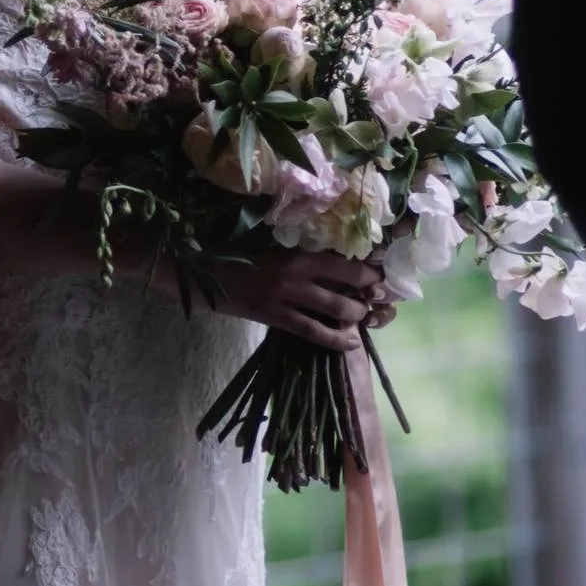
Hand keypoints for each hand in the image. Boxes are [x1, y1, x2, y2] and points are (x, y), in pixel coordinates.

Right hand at [204, 240, 392, 351]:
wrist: (204, 272)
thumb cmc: (239, 252)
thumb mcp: (273, 243)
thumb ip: (302, 249)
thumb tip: (338, 255)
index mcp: (297, 252)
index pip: (344, 263)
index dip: (368, 272)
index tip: (380, 276)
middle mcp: (295, 274)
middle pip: (345, 287)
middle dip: (367, 297)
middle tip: (376, 300)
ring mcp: (284, 297)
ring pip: (333, 311)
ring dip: (354, 316)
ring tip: (362, 317)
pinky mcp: (273, 317)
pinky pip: (311, 331)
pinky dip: (334, 339)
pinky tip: (349, 342)